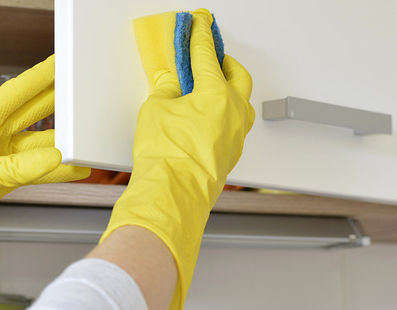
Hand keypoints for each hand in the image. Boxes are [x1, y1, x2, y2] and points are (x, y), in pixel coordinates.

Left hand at [0, 55, 88, 243]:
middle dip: (56, 101)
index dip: (39, 77)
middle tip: (80, 90)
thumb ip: (19, 168)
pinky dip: (55, 170)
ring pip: (38, 144)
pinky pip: (35, 169)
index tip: (60, 63)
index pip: (15, 93)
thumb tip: (54, 158)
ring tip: (86, 141)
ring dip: (61, 145)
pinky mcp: (2, 177)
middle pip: (31, 112)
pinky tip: (73, 169)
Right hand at [101, 10, 254, 309]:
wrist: (171, 196)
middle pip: (236, 75)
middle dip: (223, 62)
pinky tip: (208, 115)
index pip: (207, 57)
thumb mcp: (156, 110)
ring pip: (240, 102)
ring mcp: (235, 136)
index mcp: (217, 94)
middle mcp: (233, 114)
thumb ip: (166, 90)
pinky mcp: (229, 155)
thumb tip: (172, 84)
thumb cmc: (166, 158)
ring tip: (208, 85)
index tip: (198, 26)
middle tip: (208, 55)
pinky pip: (234, 124)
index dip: (199, 38)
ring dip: (227, 88)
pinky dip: (224, 112)